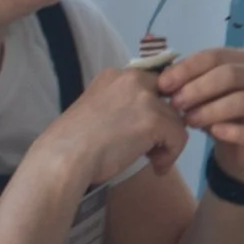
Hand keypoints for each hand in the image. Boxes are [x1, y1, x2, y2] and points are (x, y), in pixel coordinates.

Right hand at [41, 67, 188, 188]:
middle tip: (152, 147)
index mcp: (115, 75)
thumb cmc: (74, 143)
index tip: (146, 132)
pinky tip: (156, 167)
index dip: (156, 110)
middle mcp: (132, 79)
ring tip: (152, 161)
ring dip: (168, 144)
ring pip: (177, 120)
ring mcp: (145, 97)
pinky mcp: (154, 119)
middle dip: (166, 124)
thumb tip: (148, 118)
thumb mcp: (99, 110)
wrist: (64, 157)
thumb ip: (123, 106)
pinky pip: (180, 137)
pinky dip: (172, 155)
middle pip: (169, 100)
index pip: (154, 85)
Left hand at [158, 48, 243, 184]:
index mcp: (241, 60)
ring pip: (242, 100)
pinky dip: (232, 131)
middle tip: (175, 104)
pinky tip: (215, 132)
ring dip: (211, 110)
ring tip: (189, 121)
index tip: (163, 84)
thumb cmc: (217, 113)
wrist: (239, 148)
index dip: (186, 69)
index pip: (213, 56)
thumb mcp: (199, 94)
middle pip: (230, 74)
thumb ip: (186, 83)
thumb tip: (162, 79)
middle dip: (198, 89)